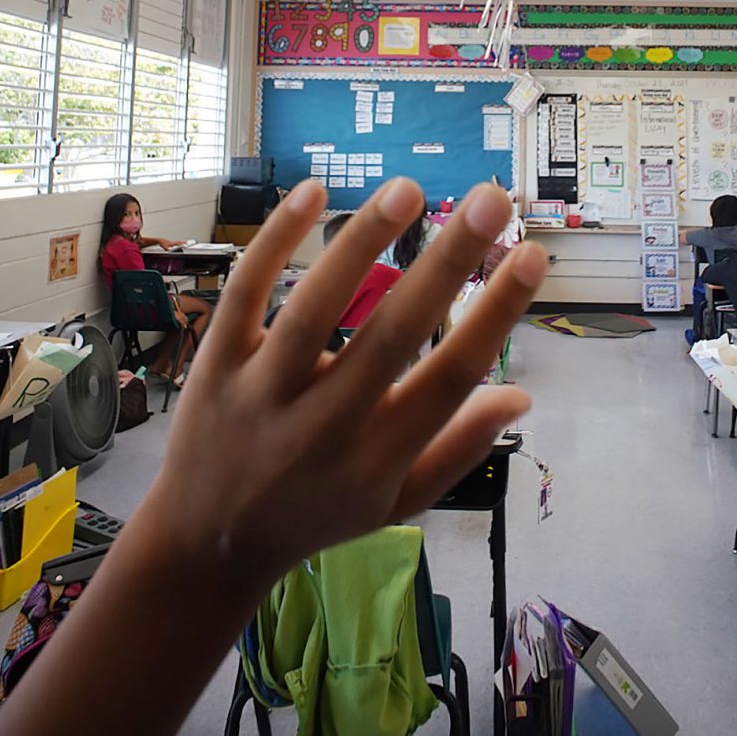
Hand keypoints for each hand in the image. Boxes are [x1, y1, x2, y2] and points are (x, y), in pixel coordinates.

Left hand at [134, 178, 543, 593]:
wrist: (204, 546)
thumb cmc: (316, 515)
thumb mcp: (396, 502)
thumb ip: (459, 449)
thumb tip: (522, 394)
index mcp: (379, 459)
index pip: (450, 380)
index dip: (495, 316)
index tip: (532, 256)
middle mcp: (323, 426)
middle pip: (393, 335)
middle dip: (447, 263)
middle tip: (492, 200)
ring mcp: (262, 393)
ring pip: (314, 309)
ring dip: (361, 243)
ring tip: (409, 189)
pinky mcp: (214, 366)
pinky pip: (244, 294)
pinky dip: (275, 241)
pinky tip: (313, 191)